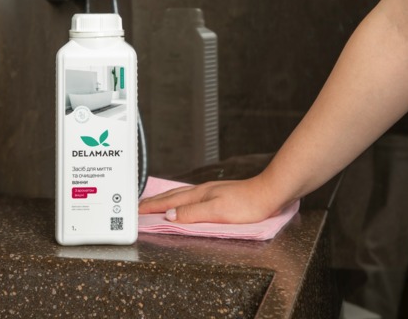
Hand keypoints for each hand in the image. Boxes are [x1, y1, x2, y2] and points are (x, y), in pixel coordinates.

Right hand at [138, 175, 281, 223]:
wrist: (270, 194)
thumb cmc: (248, 204)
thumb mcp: (217, 212)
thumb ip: (192, 213)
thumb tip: (170, 215)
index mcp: (198, 195)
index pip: (169, 202)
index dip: (152, 206)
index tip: (137, 210)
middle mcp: (202, 192)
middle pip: (172, 196)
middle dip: (154, 201)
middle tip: (139, 206)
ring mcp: (210, 192)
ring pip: (180, 195)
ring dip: (165, 200)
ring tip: (155, 203)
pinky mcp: (218, 196)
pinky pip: (190, 197)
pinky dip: (179, 200)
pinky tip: (182, 202)